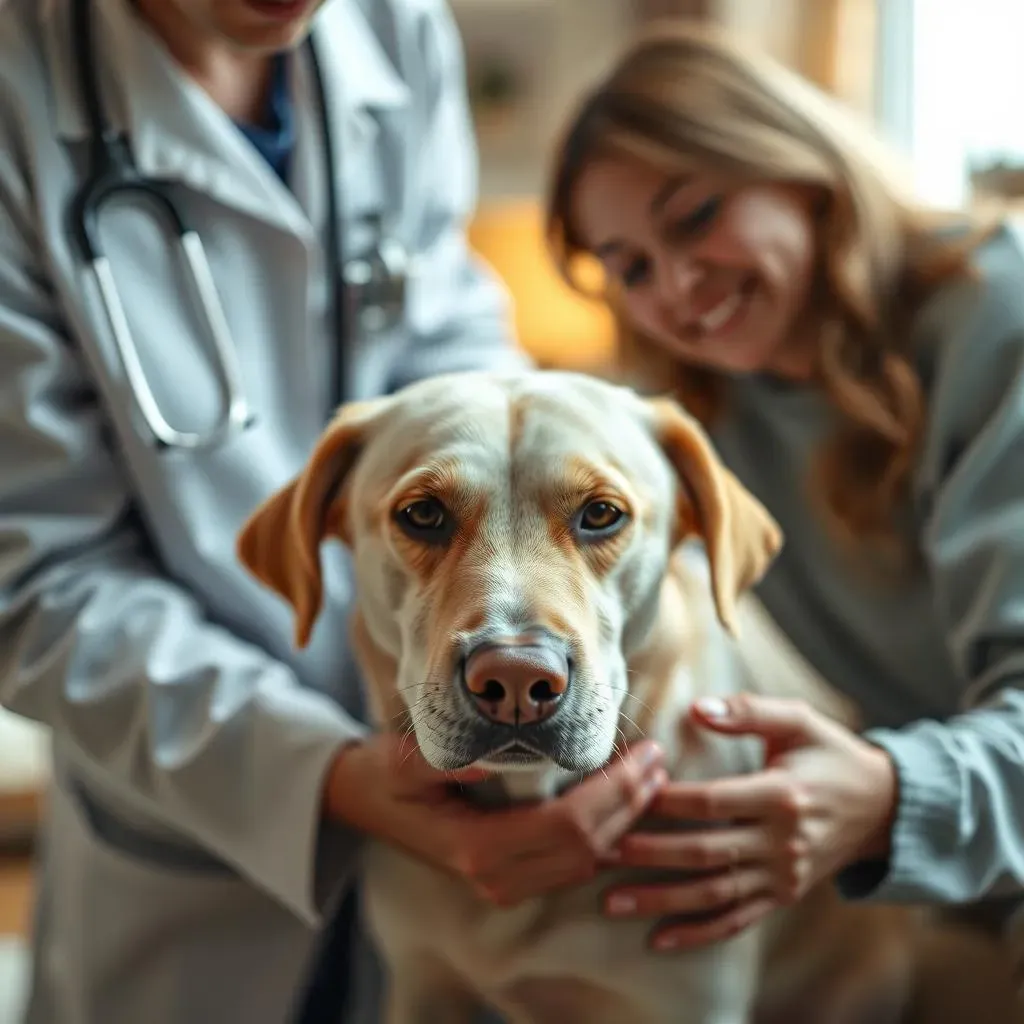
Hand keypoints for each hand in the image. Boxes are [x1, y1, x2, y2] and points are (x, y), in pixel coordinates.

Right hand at [324, 733, 666, 906]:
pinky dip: (605, 837)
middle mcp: (493, 875)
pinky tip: (622, 807)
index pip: (567, 824)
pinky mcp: (505, 877)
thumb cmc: (382, 774)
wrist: (358, 802)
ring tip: (651, 777)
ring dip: (625, 822)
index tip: (643, 753)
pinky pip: (570, 867)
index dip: (613, 792)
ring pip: (585, 862)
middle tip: (659, 759)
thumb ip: (448, 761)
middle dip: (631, 804)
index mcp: (475, 846)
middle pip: (586, 847)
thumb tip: (495, 755)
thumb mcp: (404, 759)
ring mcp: (500, 883)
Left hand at [602, 694, 896, 950]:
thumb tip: (697, 708)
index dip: (668, 801)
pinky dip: (697, 932)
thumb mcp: (798, 721)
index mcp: (782, 795)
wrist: (883, 806)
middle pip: (706, 852)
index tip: (629, 795)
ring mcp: (782, 876)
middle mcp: (782, 842)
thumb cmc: (831, 754)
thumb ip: (748, 712)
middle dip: (650, 854)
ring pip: (713, 893)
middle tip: (602, 851)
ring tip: (612, 901)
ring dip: (661, 900)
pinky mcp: (782, 896)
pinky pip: (736, 920)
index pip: (713, 802)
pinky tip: (658, 938)